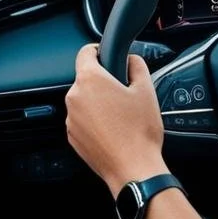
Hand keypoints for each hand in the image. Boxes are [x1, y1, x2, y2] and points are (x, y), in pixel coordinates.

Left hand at [66, 44, 168, 196]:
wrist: (133, 169)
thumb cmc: (139, 132)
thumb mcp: (146, 90)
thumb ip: (137, 65)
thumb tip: (131, 59)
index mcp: (90, 81)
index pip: (85, 52)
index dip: (97, 50)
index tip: (106, 54)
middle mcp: (74, 98)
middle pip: (86, 79)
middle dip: (103, 82)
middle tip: (124, 93)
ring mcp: (71, 119)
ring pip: (85, 101)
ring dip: (99, 103)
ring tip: (121, 116)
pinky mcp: (73, 137)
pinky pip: (83, 120)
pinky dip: (95, 121)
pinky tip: (114, 130)